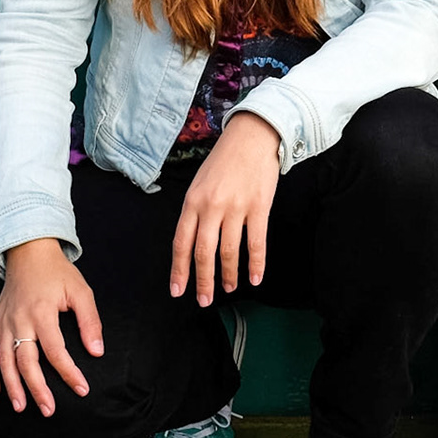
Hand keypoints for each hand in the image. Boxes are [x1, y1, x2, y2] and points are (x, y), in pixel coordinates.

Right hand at [0, 237, 103, 416]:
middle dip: (37, 389)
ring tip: (21, 407)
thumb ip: (89, 321)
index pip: (55, 350)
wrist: (28, 252)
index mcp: (42, 312)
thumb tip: (96, 351)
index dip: (69, 373)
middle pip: (26, 361)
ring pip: (3, 361)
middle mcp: (19, 320)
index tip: (81, 389)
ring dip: (11, 386)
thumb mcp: (81, 291)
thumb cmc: (57, 272)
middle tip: (49, 410)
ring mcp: (3, 323)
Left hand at [170, 112, 281, 305]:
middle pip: (203, 253)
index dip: (179, 270)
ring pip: (229, 252)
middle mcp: (211, 206)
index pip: (181, 243)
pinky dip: (256, 264)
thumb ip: (196, 212)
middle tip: (204, 301)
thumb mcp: (200, 184)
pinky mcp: (259, 207)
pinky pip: (256, 243)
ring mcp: (236, 207)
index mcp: (192, 201)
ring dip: (228, 276)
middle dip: (203, 281)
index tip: (178, 290)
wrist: (253, 136)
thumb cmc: (225, 160)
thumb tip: (193, 245)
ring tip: (228, 289)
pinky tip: (255, 278)